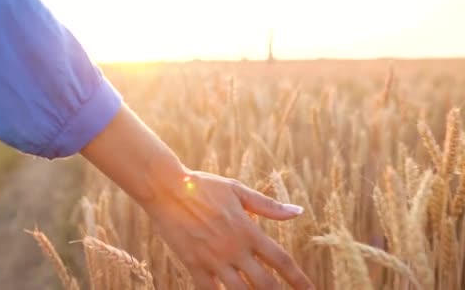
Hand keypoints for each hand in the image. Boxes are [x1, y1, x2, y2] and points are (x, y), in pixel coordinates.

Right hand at [141, 169, 313, 289]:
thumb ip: (268, 206)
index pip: (281, 260)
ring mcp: (213, 259)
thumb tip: (298, 212)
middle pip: (265, 284)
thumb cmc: (203, 185)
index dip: (298, 279)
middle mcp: (234, 249)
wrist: (167, 188)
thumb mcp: (237, 190)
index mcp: (247, 230)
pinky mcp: (193, 265)